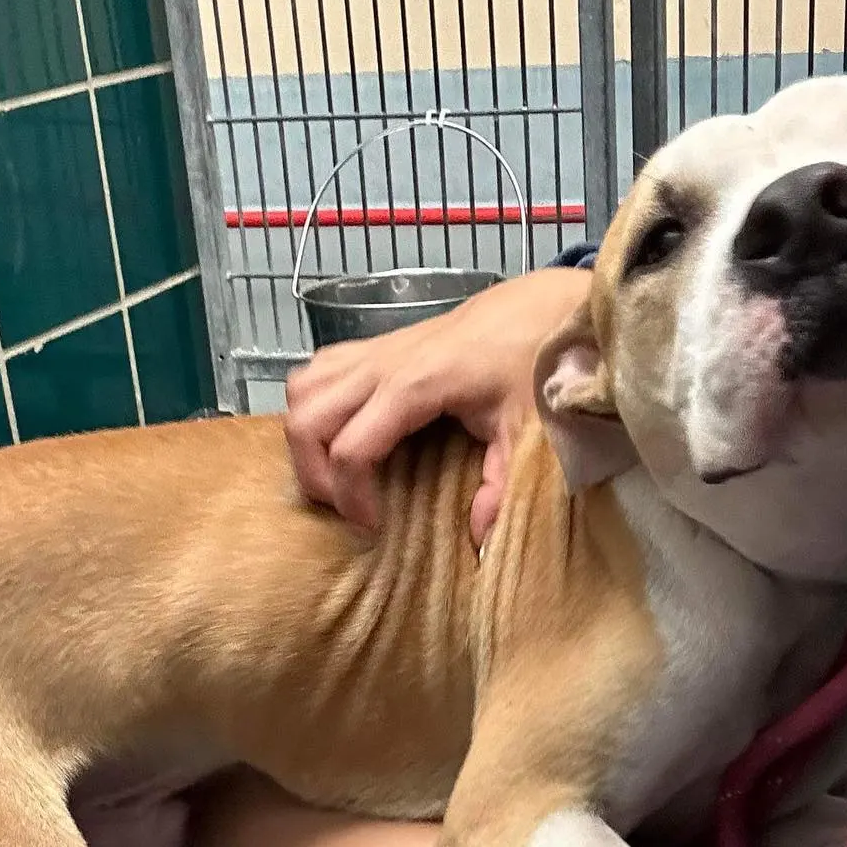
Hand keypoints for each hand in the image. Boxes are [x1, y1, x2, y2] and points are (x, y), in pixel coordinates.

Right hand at [284, 267, 586, 545]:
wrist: (545, 307)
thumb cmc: (538, 364)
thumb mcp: (530, 431)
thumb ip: (502, 486)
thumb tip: (478, 539)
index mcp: (415, 384)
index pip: (351, 449)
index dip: (351, 497)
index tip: (374, 526)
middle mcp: (382, 364)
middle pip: (307, 419)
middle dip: (314, 474)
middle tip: (345, 506)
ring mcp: (374, 350)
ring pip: (302, 390)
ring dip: (306, 438)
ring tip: (336, 474)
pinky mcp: (376, 345)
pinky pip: (317, 371)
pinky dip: (314, 406)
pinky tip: (341, 433)